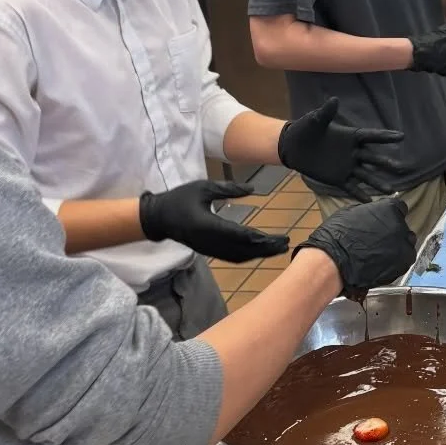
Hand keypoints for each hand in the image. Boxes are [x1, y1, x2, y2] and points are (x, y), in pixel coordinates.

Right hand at [138, 178, 289, 262]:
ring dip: (260, 255)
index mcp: (209, 225)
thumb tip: (252, 189)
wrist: (158, 218)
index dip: (263, 238)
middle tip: (286, 244)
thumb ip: (228, 189)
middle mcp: (211, 241)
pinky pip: (232, 257)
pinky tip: (260, 252)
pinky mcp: (209, 251)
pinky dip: (249, 256)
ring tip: (279, 249)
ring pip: (240, 257)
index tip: (280, 237)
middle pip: (245, 250)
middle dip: (267, 249)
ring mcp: (210, 249)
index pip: (242, 235)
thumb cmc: (180, 199)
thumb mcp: (203, 187)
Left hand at [277, 97, 401, 200]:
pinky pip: (351, 187)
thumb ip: (326, 113)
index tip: (401, 136)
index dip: (386, 137)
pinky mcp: (338, 179)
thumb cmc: (306, 129)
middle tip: (400, 168)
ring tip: (390, 191)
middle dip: (386, 163)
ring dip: (378, 183)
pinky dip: (360, 194)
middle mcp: (353, 152)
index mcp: (351, 136)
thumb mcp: (315, 121)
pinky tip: (370, 202)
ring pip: (366, 176)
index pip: (372, 136)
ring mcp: (347, 167)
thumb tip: (334, 100)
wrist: (294, 147)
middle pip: (373, 159)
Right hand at [298, 195, 414, 296]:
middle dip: (394, 233)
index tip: (385, 221)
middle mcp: (400, 226)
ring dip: (397, 247)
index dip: (391, 215)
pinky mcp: (402, 265)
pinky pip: (405, 261)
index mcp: (389, 209)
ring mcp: (403, 246)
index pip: (399, 208)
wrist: (333, 262)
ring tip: (381, 254)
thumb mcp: (351, 213)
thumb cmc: (336, 236)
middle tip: (379, 240)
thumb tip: (374, 214)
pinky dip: (396, 263)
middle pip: (403, 228)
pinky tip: (382, 264)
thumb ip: (369, 212)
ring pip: (406, 245)